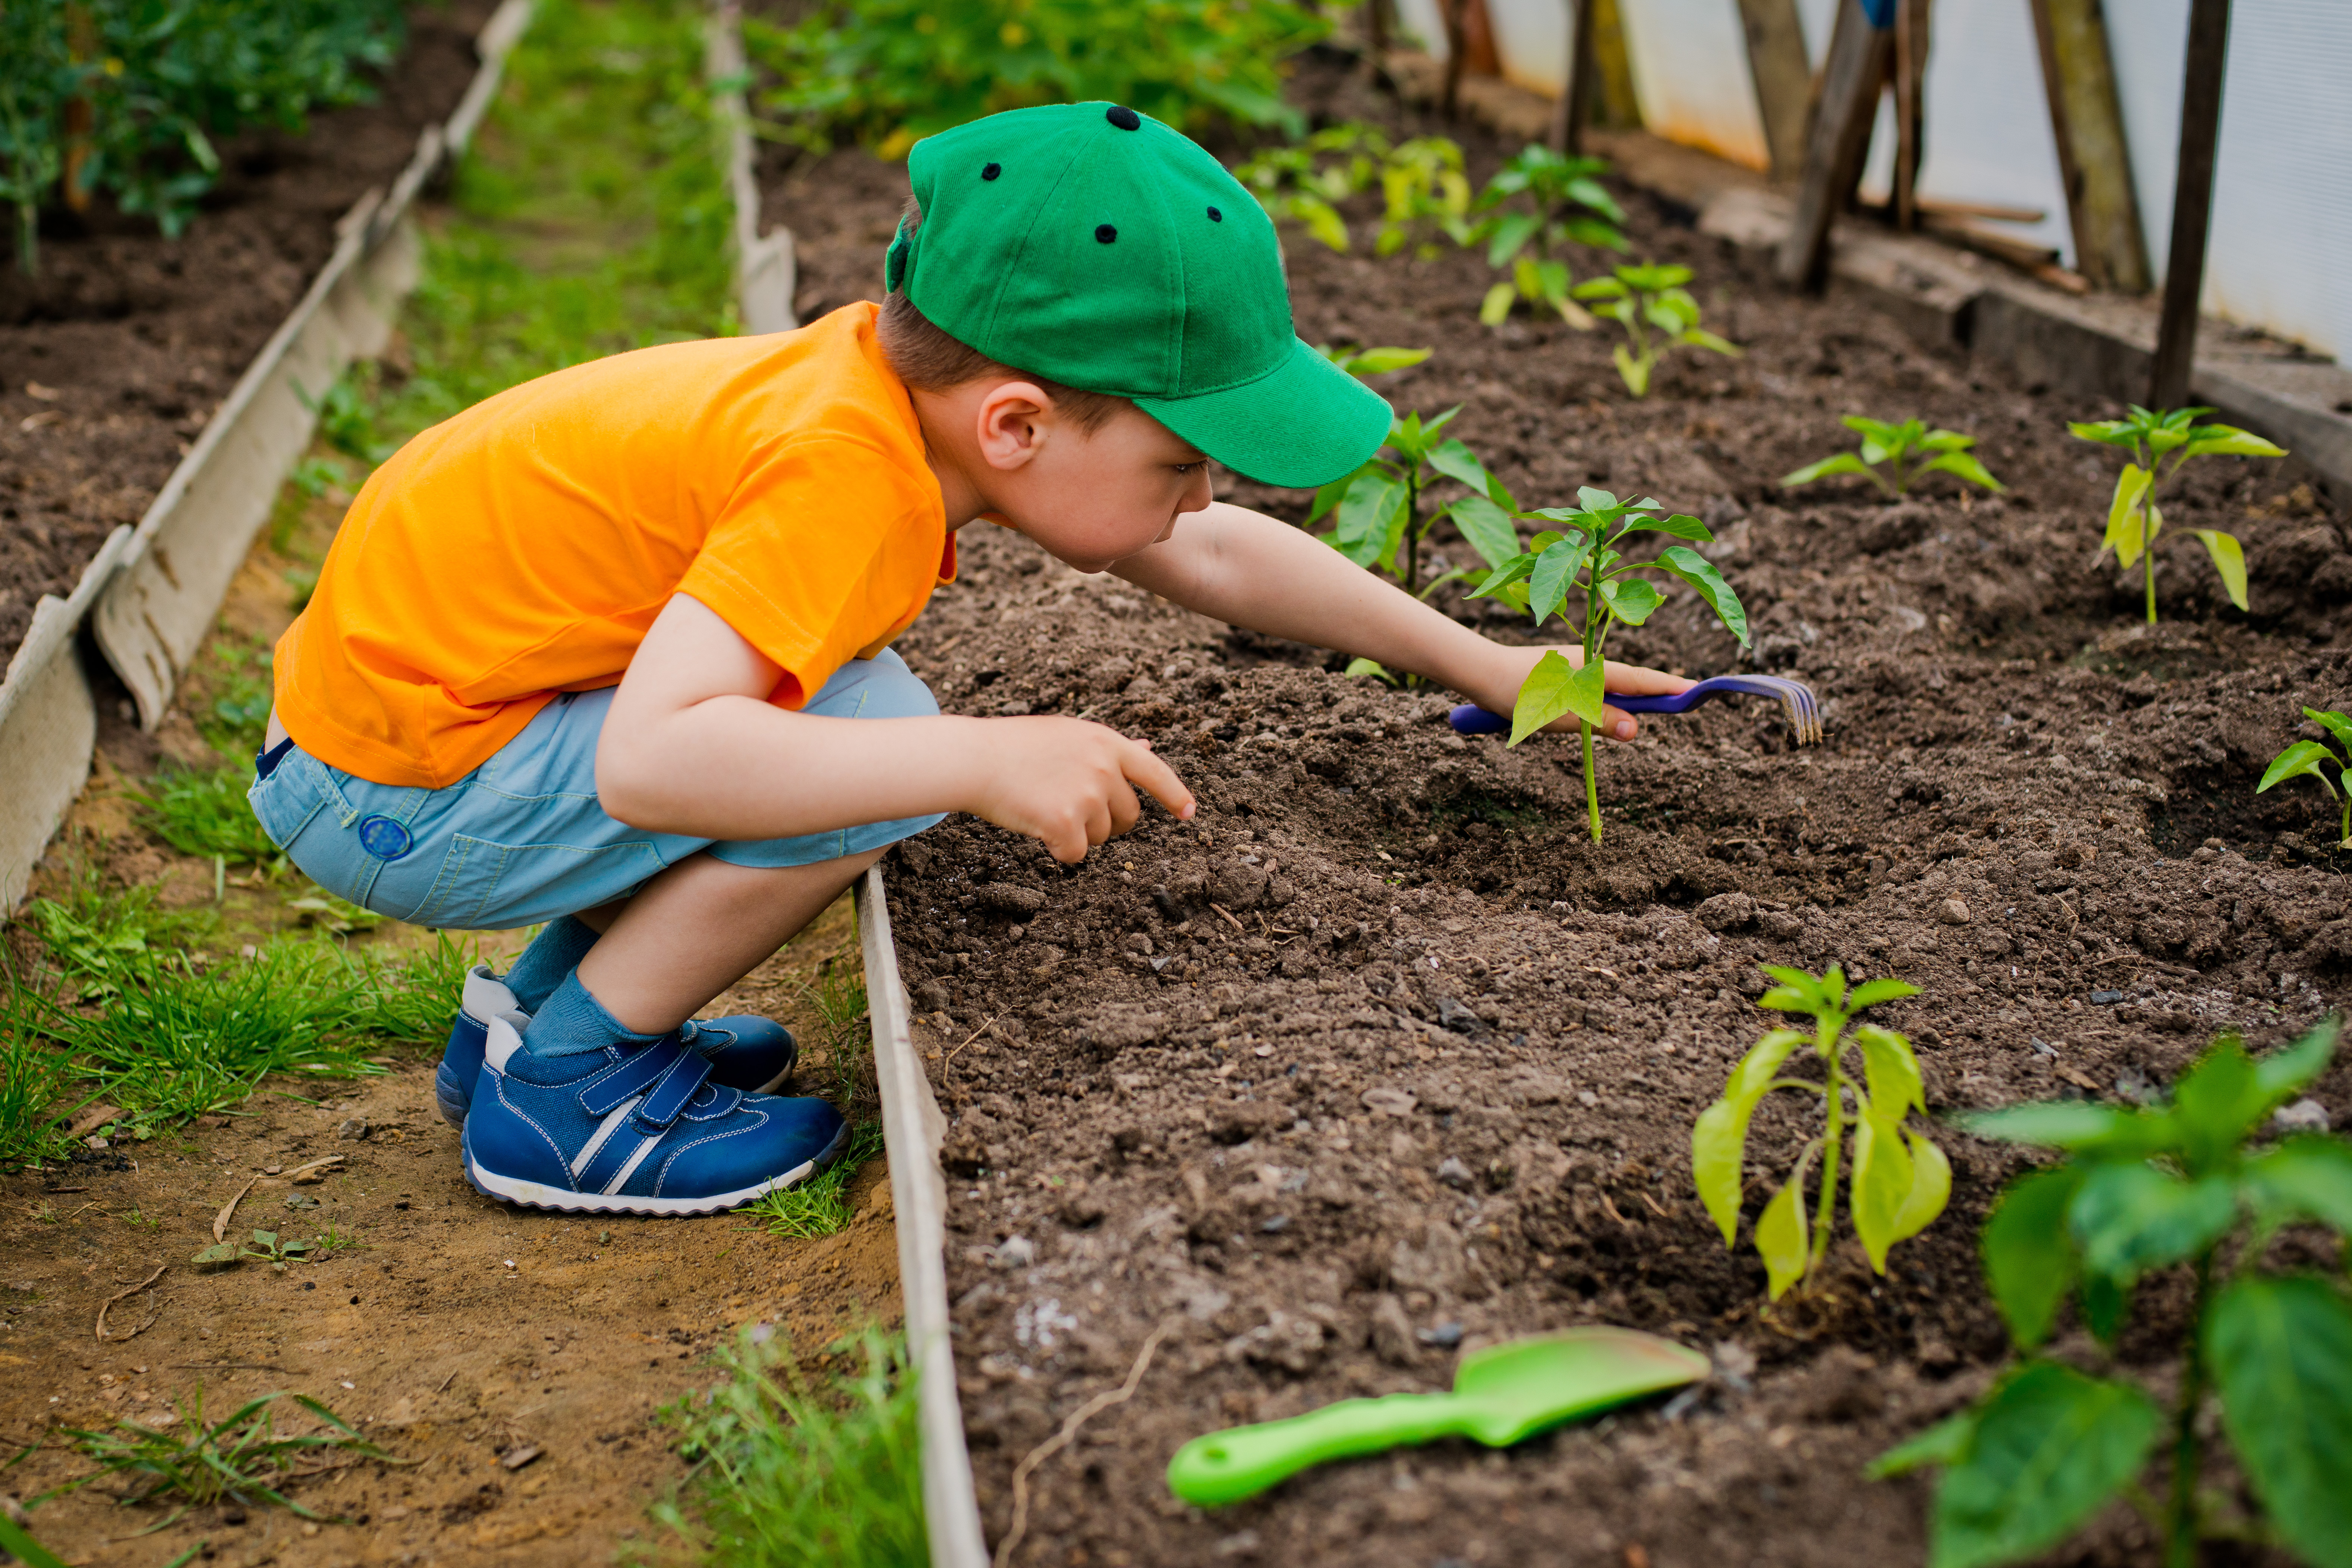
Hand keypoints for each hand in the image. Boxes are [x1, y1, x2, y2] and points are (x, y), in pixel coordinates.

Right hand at [962, 717, 1195, 862]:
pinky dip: (1058, 850)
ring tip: (1045, 807)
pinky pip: (1076, 855)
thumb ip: (1108, 749)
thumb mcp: (1069, 735)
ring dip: (1078, 834)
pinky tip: (1036, 826)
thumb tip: (1147, 749)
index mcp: (1107, 743)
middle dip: (1107, 823)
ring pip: (1101, 838)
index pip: (1155, 772)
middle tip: (1072, 810)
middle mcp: (1104, 767)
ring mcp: (1087, 795)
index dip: (1175, 795)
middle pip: (1129, 817)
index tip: (1189, 813)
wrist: (975, 758)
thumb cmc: (1016, 747)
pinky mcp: (1066, 822)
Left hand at [1484, 645, 1692, 741]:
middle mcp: (1589, 662)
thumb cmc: (1517, 693)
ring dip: (1628, 698)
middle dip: (1655, 692)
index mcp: (1594, 669)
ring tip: (1649, 707)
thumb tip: (1635, 729)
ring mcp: (1576, 666)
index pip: (1641, 680)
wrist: (1480, 671)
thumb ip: (1598, 720)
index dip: (1669, 686)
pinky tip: (1605, 708)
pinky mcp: (1563, 672)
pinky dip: (1606, 697)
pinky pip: (1593, 686)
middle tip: (1683, 701)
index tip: (1696, 690)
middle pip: (1631, 681)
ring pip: (1611, 684)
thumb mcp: (1560, 714)